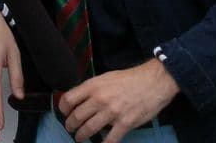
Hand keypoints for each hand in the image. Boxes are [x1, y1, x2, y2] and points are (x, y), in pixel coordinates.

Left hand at [56, 58, 178, 142]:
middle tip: (70, 129)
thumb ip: (92, 89)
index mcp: (93, 85)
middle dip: (70, 125)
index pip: (69, 99)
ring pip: (89, 129)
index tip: (63, 113)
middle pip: (77, 116)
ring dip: (81, 136)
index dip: (63, 108)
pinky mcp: (125, 124)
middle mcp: (100, 99)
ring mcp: (112, 113)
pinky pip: (110, 140)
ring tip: (79, 138)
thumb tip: (81, 100)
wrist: (152, 83)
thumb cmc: (128, 79)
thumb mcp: (105, 77)